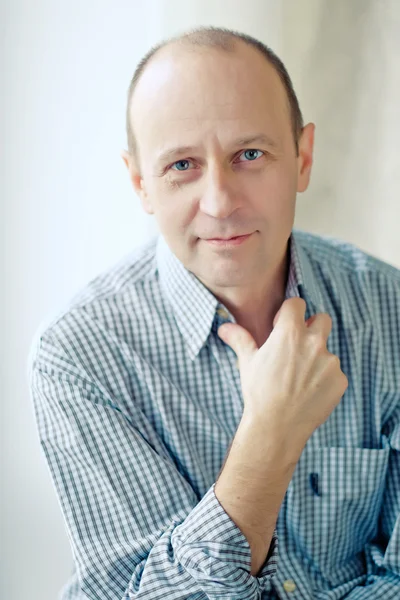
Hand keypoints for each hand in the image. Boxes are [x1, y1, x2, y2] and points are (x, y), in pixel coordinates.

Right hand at [217, 297, 347, 450]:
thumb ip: (240, 339)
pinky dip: (325, 379)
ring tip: (299, 378)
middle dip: (312, 327)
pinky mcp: (340, 380)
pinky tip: (309, 391)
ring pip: (327, 350)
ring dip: (317, 358)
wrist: (276, 426)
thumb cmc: (259, 392)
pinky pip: (334, 373)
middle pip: (322, 319)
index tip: (283, 326)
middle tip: (298, 346)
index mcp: (290, 333)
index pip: (297, 304)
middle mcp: (314, 343)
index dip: (289, 313)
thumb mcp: (248, 362)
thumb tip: (224, 327)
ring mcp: (330, 362)